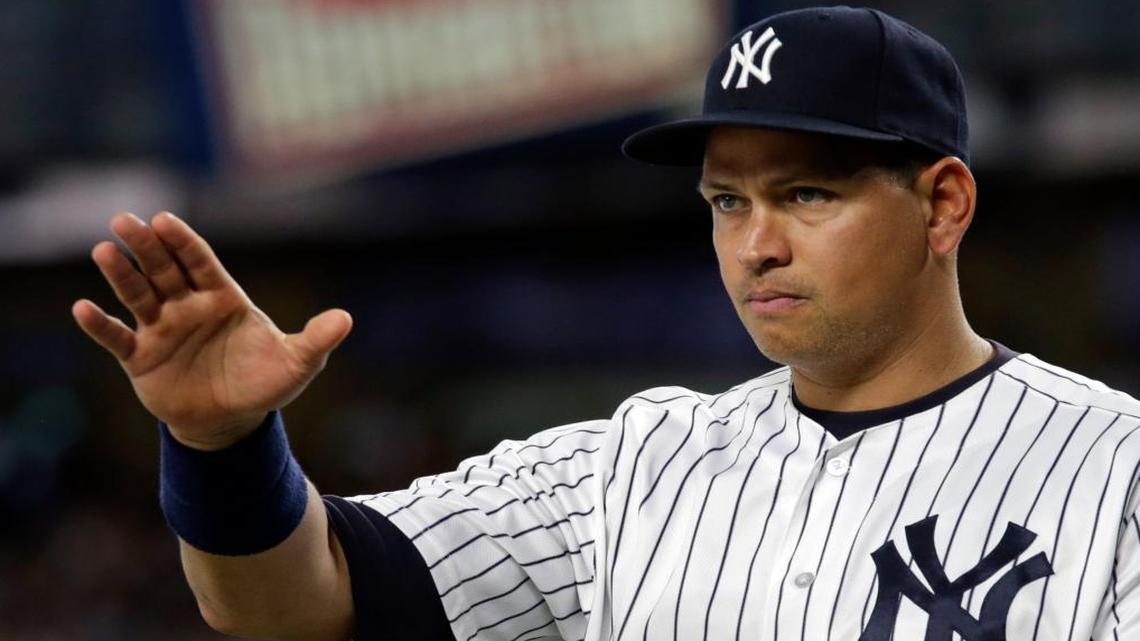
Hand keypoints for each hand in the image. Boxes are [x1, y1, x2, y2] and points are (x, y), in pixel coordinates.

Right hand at [72, 212, 352, 449]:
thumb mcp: (297, 363)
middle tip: (125, 220)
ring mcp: (161, 329)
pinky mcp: (140, 358)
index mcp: (223, 298)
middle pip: (164, 269)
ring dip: (121, 274)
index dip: (183, 242)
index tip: (164, 220)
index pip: (201, 262)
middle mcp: (187, 306)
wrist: (231, 421)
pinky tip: (82, 309)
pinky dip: (100, 326)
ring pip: (137, 295)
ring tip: (103, 251)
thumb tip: (346, 319)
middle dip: (146, 246)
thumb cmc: (263, 383)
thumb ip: (317, 340)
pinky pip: (117, 338)